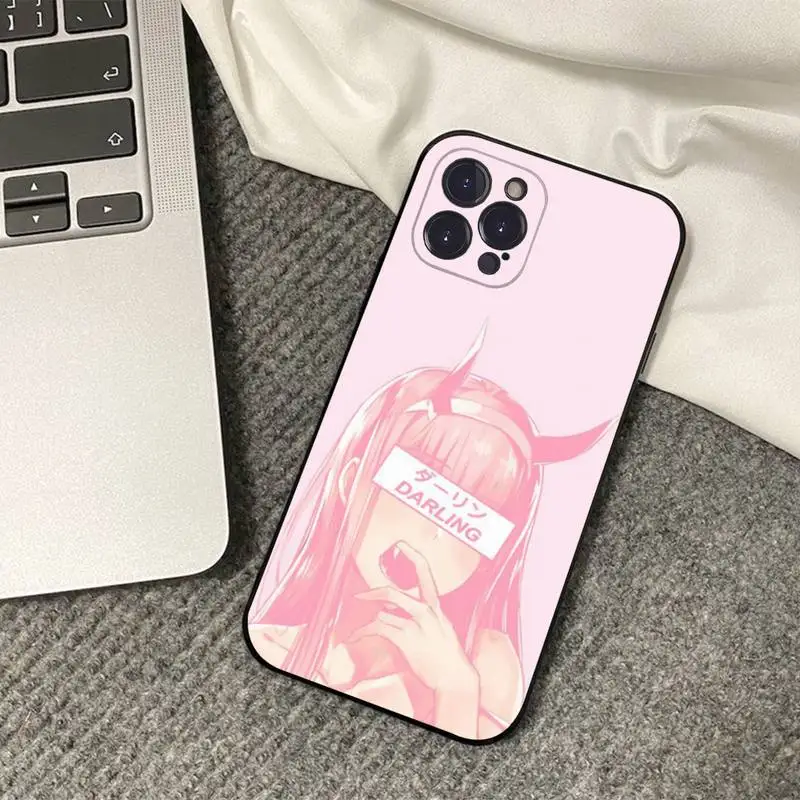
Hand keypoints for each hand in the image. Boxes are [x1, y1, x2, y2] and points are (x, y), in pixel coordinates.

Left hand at [349, 541, 477, 693]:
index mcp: (437, 607)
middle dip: (373, 594)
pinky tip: (356, 637)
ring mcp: (416, 626)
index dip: (413, 556)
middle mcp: (427, 612)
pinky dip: (363, 633)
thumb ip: (426, 615)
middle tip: (360, 596)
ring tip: (362, 631)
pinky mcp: (407, 641)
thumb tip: (397, 609)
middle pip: (394, 593)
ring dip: (372, 623)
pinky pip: (379, 630)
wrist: (455, 678)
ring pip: (383, 614)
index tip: (402, 544)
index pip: (426, 573)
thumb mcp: (443, 628)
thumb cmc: (449, 656)